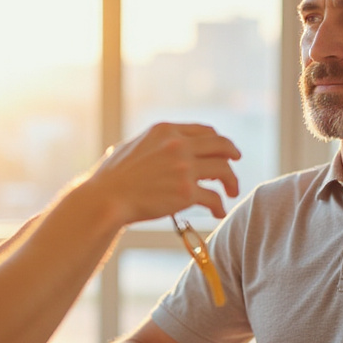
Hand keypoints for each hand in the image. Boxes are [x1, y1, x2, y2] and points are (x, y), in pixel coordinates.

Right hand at [87, 123, 240, 224]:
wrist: (106, 198)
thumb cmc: (111, 178)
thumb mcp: (130, 147)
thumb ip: (149, 145)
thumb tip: (151, 149)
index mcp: (166, 130)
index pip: (204, 131)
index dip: (217, 140)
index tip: (222, 149)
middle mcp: (178, 144)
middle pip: (220, 145)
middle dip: (232, 154)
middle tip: (236, 162)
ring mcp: (184, 168)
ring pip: (223, 170)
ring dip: (231, 181)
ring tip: (232, 192)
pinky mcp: (186, 192)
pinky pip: (214, 198)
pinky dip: (220, 206)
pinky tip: (219, 212)